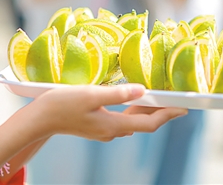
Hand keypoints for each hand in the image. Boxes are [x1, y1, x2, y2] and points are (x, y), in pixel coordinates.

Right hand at [34, 84, 186, 141]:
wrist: (39, 118)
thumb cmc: (62, 103)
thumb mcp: (91, 94)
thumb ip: (117, 93)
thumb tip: (142, 90)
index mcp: (112, 125)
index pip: (149, 123)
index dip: (168, 115)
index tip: (183, 107)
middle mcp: (110, 132)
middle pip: (142, 124)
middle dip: (160, 112)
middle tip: (174, 100)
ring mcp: (102, 131)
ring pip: (131, 122)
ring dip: (145, 111)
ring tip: (157, 98)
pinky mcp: (94, 126)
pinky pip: (120, 120)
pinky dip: (131, 111)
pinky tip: (130, 101)